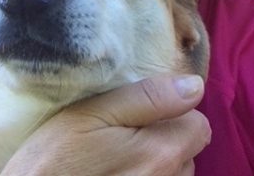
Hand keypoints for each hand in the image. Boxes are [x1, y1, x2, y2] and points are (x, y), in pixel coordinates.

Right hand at [0, 74, 210, 175]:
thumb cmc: (55, 158)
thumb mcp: (94, 112)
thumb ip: (148, 97)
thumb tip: (194, 86)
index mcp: (161, 152)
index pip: (198, 124)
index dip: (173, 112)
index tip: (143, 112)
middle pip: (188, 151)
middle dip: (166, 138)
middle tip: (125, 135)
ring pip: (174, 174)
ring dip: (156, 163)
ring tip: (117, 159)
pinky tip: (116, 174)